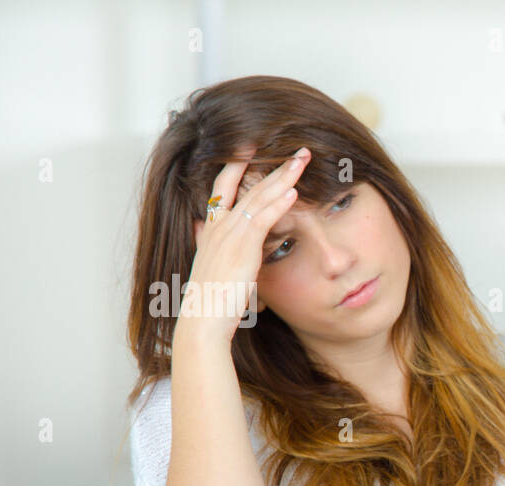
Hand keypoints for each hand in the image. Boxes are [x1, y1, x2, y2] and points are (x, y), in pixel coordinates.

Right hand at [177, 145, 311, 343]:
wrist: (203, 320)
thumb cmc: (211, 302)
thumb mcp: (212, 269)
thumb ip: (212, 247)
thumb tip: (201, 229)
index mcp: (210, 230)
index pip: (224, 188)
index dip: (237, 166)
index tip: (252, 147)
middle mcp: (217, 227)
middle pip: (246, 186)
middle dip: (272, 165)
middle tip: (295, 150)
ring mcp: (228, 236)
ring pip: (258, 197)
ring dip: (282, 177)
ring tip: (302, 160)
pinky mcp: (241, 248)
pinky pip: (263, 219)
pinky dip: (279, 203)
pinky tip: (295, 191)